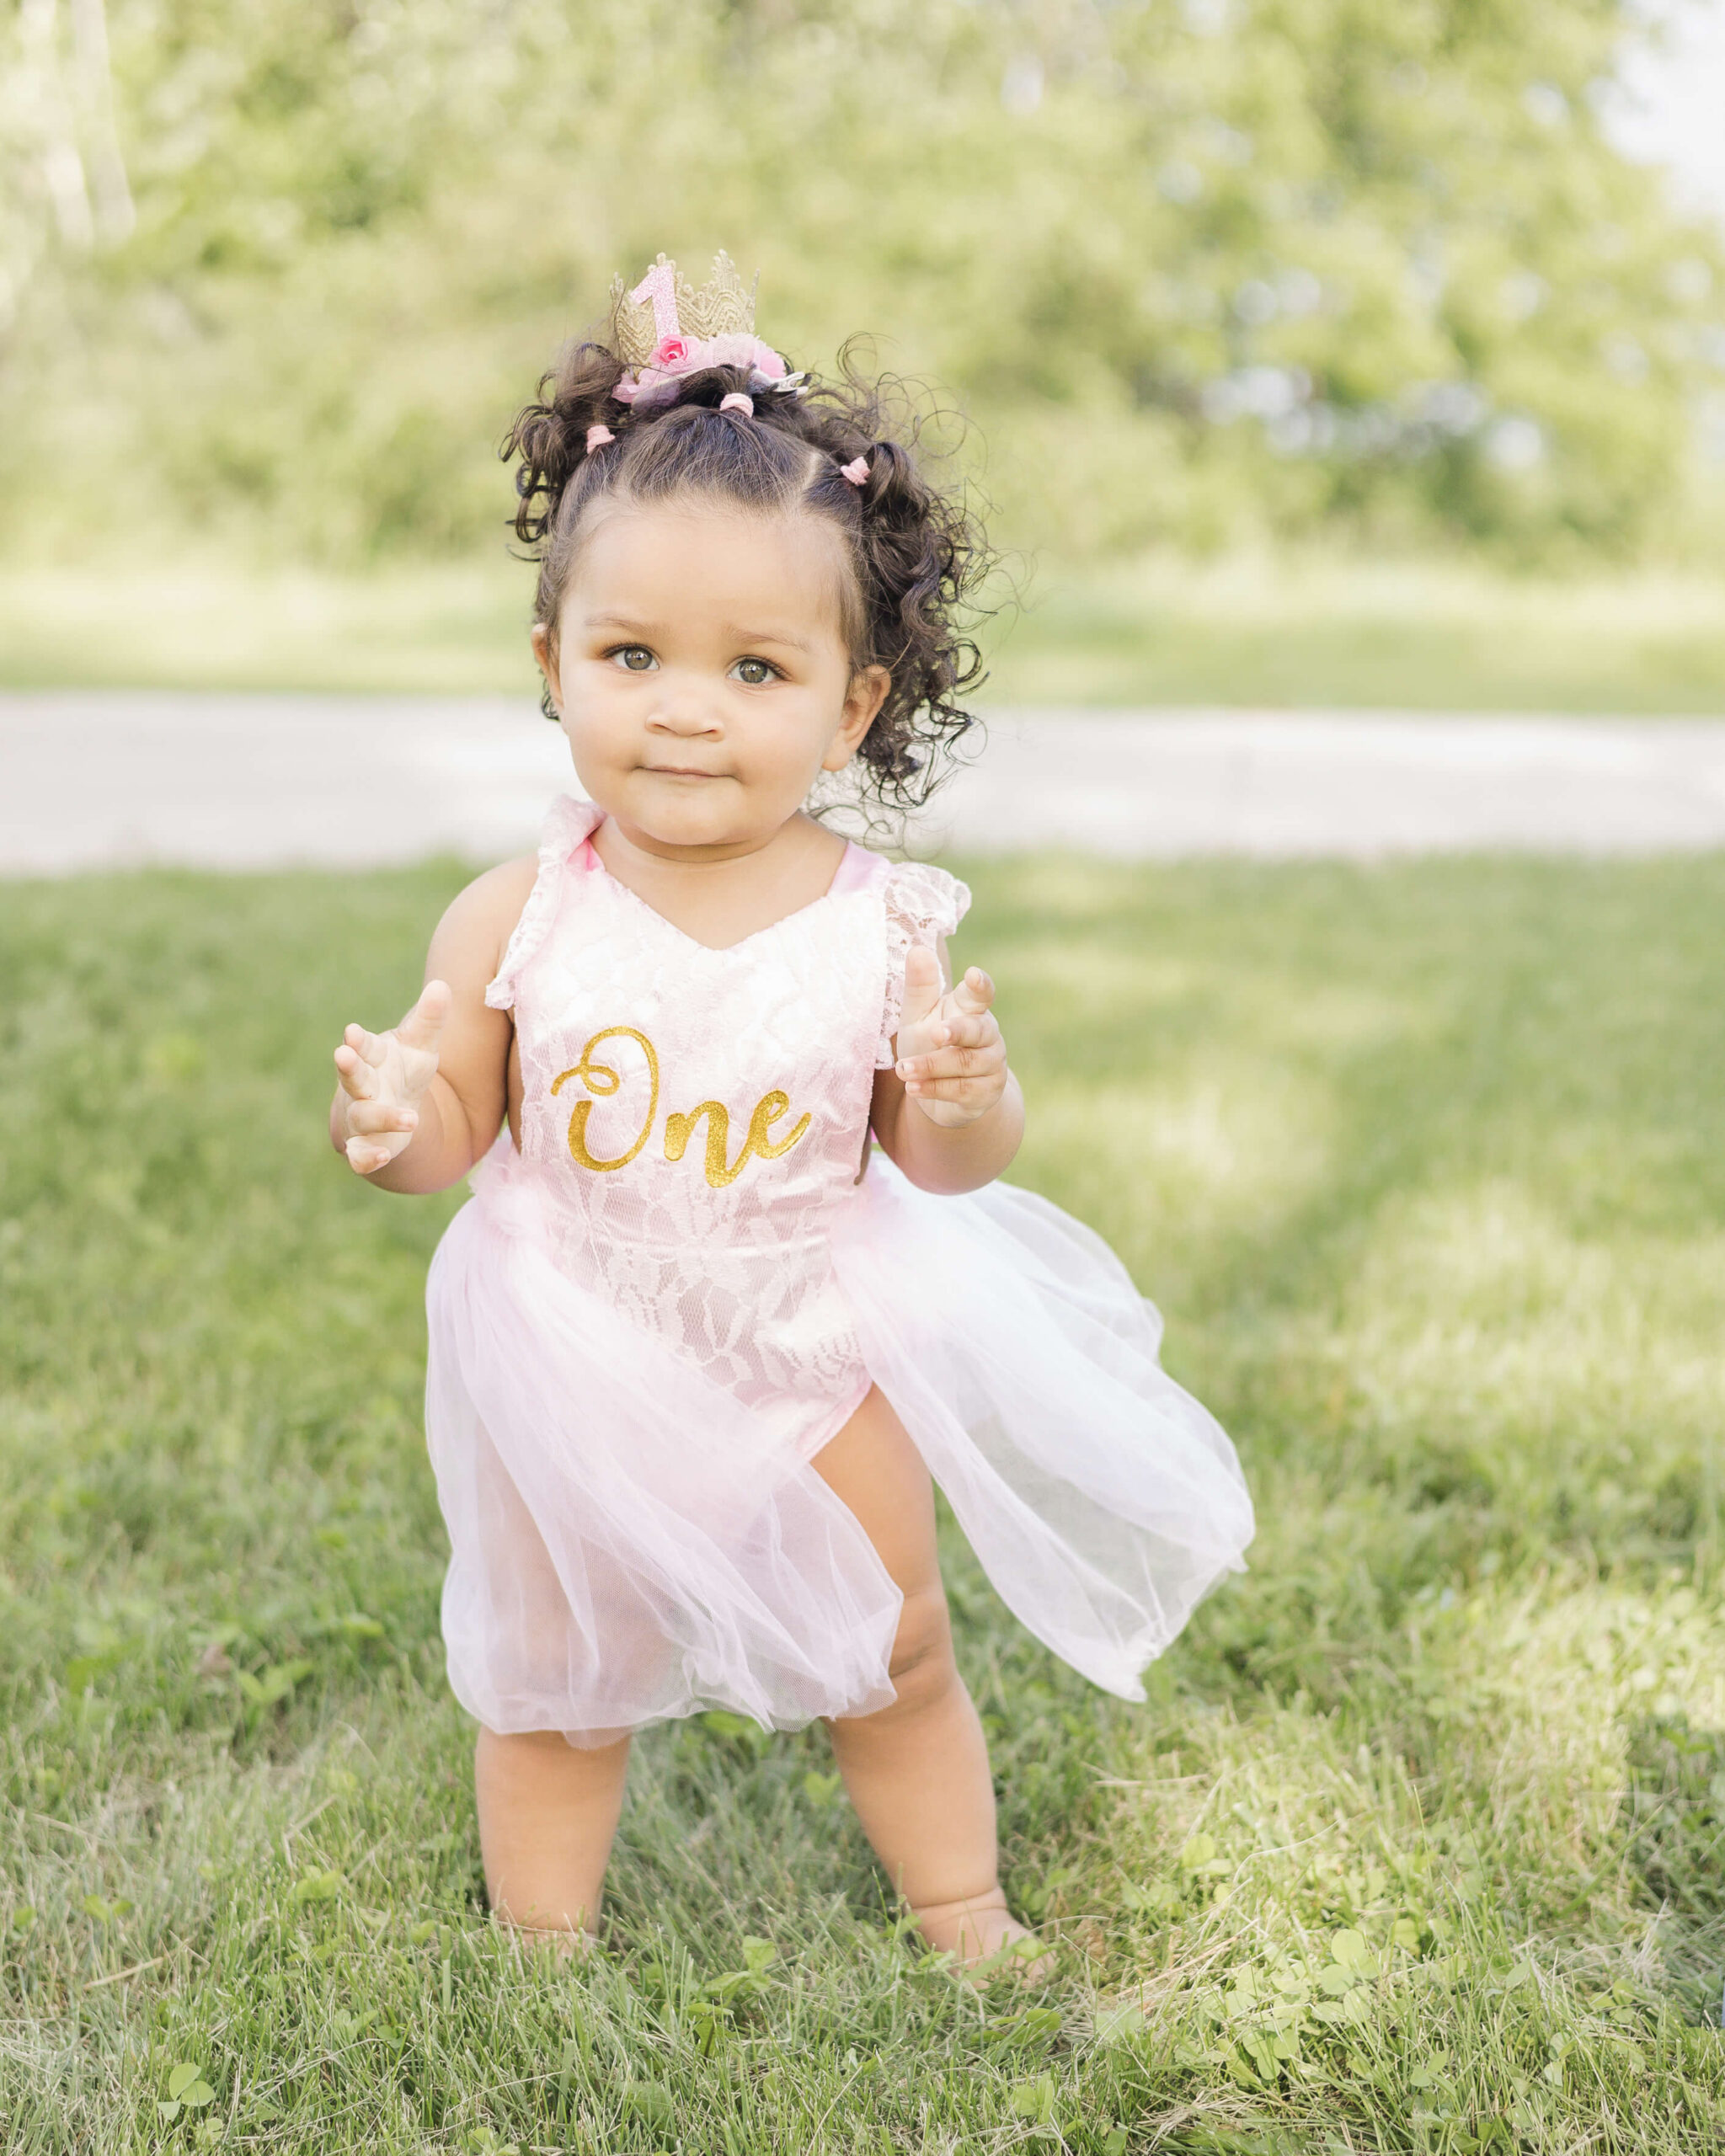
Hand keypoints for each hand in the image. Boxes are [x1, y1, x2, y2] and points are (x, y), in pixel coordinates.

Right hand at [332, 980, 449, 1174]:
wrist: (392, 1115)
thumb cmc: (404, 1072)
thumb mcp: (421, 1046)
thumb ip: (430, 1019)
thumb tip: (441, 985)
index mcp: (373, 1059)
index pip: (363, 1047)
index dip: (357, 1041)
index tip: (352, 1031)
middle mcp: (362, 1088)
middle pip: (353, 1078)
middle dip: (349, 1067)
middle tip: (343, 1054)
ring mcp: (361, 1118)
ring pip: (363, 1117)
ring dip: (381, 1117)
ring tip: (410, 1118)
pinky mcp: (366, 1147)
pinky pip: (361, 1156)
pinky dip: (368, 1158)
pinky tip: (383, 1157)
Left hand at [893, 945, 1008, 1128]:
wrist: (946, 1095)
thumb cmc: (931, 1044)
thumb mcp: (919, 1016)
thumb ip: (920, 987)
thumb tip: (918, 949)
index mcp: (970, 1009)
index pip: (980, 994)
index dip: (980, 985)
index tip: (973, 975)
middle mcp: (987, 1034)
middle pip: (977, 1030)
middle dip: (956, 1031)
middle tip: (935, 1033)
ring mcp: (992, 1064)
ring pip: (965, 1063)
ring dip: (931, 1066)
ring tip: (902, 1070)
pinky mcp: (987, 1092)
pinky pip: (962, 1090)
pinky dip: (935, 1088)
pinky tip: (912, 1088)